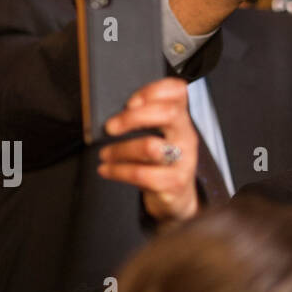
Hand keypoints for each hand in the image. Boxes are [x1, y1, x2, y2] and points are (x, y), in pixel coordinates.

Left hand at [97, 77, 198, 221]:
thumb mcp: (160, 138)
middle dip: (133, 117)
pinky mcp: (174, 183)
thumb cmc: (162, 164)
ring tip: (105, 154)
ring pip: (150, 146)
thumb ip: (146, 120)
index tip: (129, 101)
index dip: (153, 91)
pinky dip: (117, 171)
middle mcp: (186, 137)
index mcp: (182, 120)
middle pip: (168, 114)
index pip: (178, 92)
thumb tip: (114, 112)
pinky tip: (107, 170)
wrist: (178, 200)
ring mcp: (183, 161)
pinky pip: (141, 174)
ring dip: (120, 149)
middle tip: (111, 127)